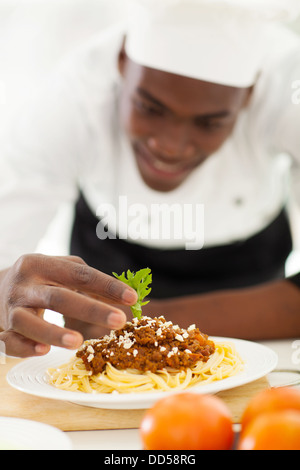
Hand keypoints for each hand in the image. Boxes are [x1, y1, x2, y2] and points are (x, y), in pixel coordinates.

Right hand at [0, 254, 137, 357]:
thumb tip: (126, 299)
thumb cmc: (39, 280)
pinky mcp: (0, 328)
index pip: (79, 274)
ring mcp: (10, 307)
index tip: (131, 298)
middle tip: (119, 320)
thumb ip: (90, 283)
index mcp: (42, 264)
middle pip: (59, 297)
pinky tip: (43, 351)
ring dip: (54, 332)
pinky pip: (10, 341)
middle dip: (91, 310)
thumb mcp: (60, 271)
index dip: (107, 286)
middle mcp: (25, 284)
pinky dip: (25, 347)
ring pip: (29, 321)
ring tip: (78, 342)